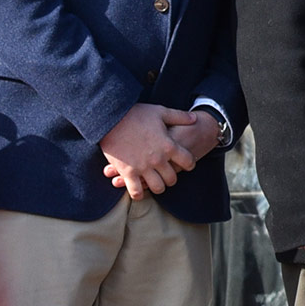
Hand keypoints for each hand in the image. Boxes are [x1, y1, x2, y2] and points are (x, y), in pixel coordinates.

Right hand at [105, 107, 219, 188]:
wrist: (109, 119)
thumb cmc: (135, 114)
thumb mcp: (160, 112)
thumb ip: (179, 116)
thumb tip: (195, 118)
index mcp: (168, 145)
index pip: (188, 161)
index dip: (190, 164)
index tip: (187, 165)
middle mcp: (158, 159)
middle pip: (172, 178)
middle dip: (172, 178)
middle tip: (168, 177)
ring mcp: (142, 167)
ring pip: (157, 187)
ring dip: (158, 187)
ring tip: (155, 184)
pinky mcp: (127, 172)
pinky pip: (136, 191)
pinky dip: (139, 193)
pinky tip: (139, 190)